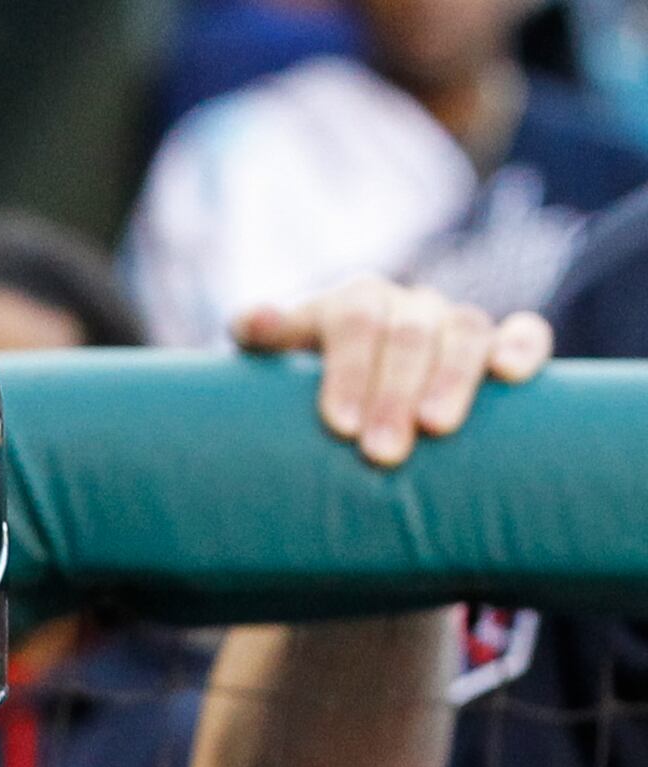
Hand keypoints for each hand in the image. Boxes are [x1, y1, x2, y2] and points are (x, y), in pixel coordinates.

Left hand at [234, 277, 550, 467]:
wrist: (350, 404)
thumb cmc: (302, 391)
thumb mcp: (274, 367)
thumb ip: (261, 339)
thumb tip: (251, 322)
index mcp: (353, 303)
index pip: (354, 320)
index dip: (350, 369)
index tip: (341, 427)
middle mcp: (407, 306)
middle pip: (408, 333)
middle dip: (394, 393)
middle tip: (381, 453)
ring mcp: (454, 323)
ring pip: (465, 331)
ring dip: (452, 379)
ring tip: (437, 429)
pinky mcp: (498, 343)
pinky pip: (526, 331)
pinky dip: (523, 346)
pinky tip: (511, 374)